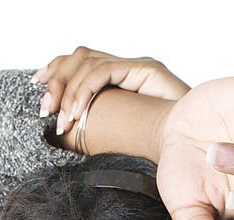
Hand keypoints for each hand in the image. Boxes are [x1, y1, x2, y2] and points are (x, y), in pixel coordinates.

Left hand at [32, 46, 190, 136]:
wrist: (193, 147)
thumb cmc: (164, 149)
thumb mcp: (122, 140)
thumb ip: (101, 133)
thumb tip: (67, 140)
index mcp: (120, 81)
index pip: (81, 63)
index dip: (57, 72)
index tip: (40, 91)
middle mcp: (127, 68)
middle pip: (79, 57)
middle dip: (56, 81)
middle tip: (44, 111)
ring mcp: (136, 66)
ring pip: (87, 62)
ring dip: (67, 91)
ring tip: (61, 121)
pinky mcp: (145, 69)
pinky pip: (103, 72)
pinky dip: (83, 91)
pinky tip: (75, 113)